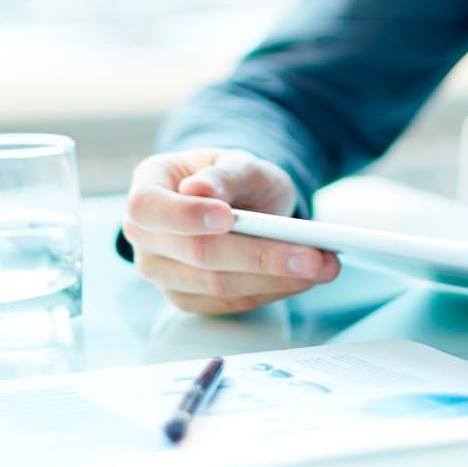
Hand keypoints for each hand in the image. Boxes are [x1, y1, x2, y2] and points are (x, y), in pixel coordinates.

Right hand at [122, 148, 339, 314]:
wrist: (238, 203)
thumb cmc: (232, 178)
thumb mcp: (237, 162)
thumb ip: (223, 175)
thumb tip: (198, 191)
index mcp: (147, 188)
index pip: (148, 207)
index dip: (184, 216)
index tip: (227, 218)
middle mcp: (145, 236)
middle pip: (195, 253)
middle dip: (258, 255)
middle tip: (311, 254)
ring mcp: (162, 272)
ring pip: (217, 286)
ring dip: (275, 278)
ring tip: (322, 265)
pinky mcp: (188, 299)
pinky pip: (229, 304)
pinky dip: (271, 291)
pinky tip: (303, 278)